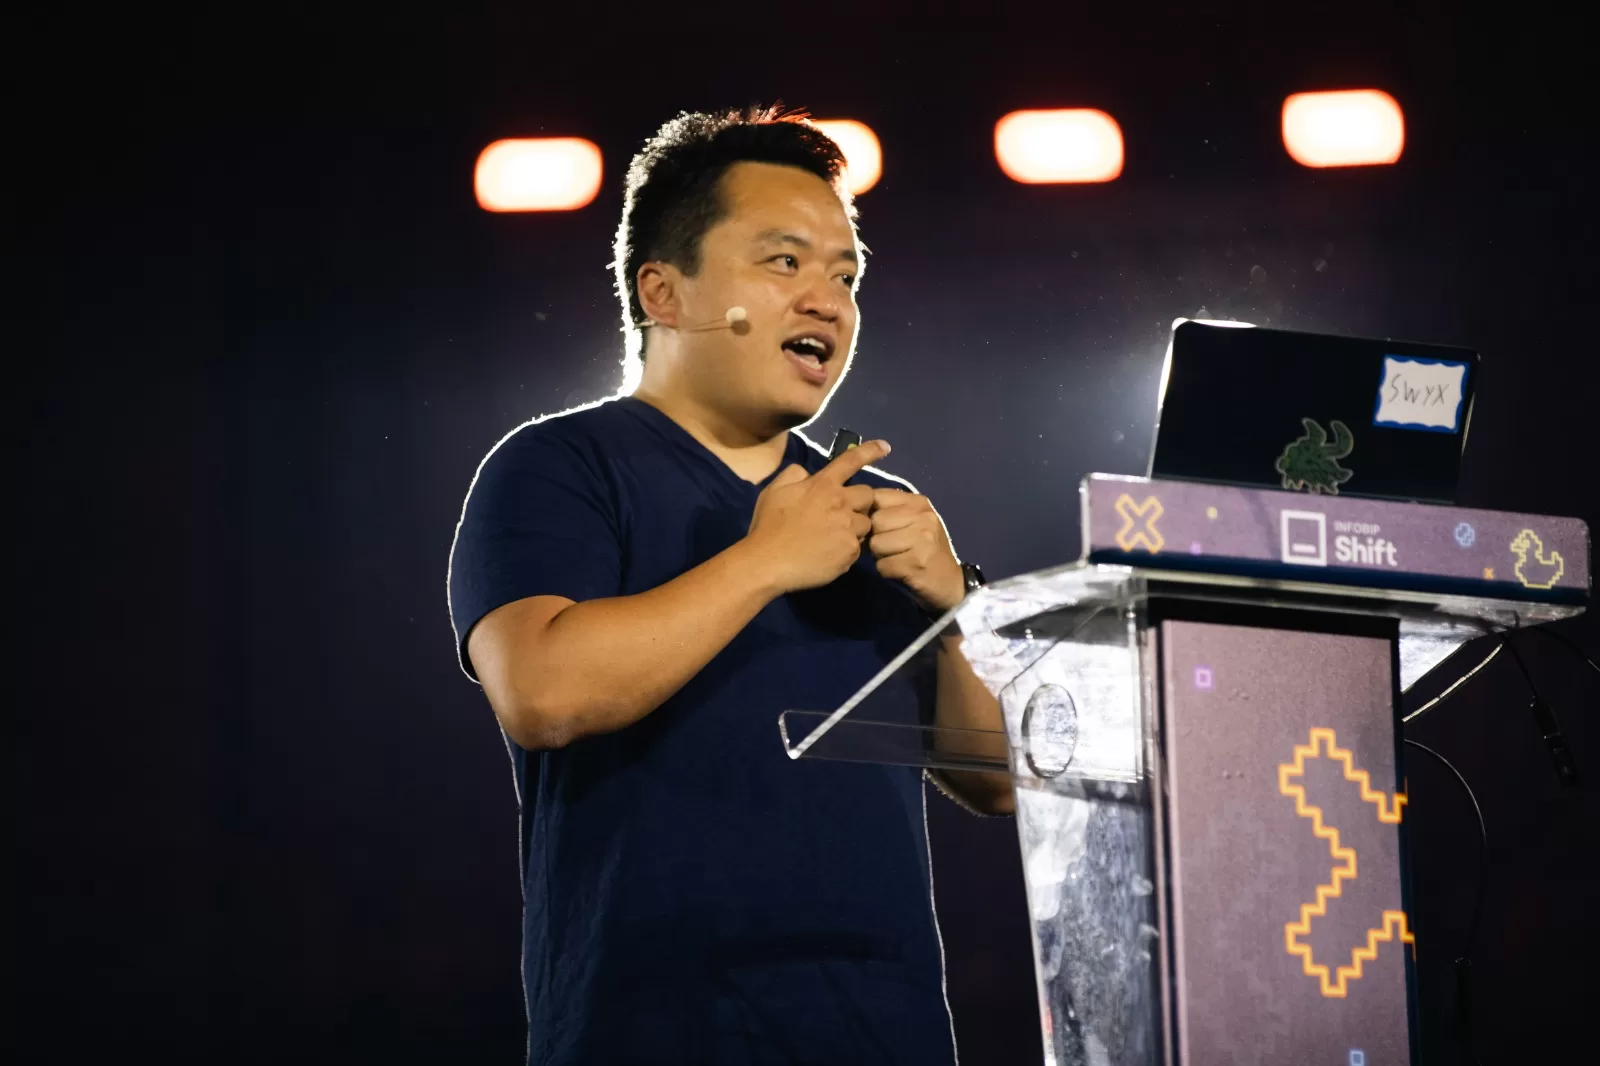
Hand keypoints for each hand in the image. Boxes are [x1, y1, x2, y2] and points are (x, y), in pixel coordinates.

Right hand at [745, 440, 890, 593]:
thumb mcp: (774, 491)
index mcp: (823, 485)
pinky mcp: (850, 551)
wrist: (768, 562)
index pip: (851, 461)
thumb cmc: (768, 526)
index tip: (885, 446)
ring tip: (833, 539)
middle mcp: (841, 503)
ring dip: (855, 528)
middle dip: (860, 503)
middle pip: (868, 495)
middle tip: (843, 514)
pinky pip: (857, 548)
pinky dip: (846, 551)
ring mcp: (848, 528)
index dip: (870, 451)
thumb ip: (793, 475)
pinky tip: (828, 555)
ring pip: (866, 524)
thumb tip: (807, 473)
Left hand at [867, 489, 963, 612]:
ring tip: (897, 558)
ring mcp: (922, 540)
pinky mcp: (917, 563)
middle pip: (874, 521)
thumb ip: (889, 511)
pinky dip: (886, 571)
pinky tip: (900, 571)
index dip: (870, 513)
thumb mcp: (913, 522)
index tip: (881, 527)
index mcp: (919, 503)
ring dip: (880, 556)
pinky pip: (882, 565)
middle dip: (876, 537)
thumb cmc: (925, 549)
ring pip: (876, 544)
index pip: (877, 497)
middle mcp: (923, 517)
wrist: (949, 582)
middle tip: (892, 547)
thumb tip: (857, 510)